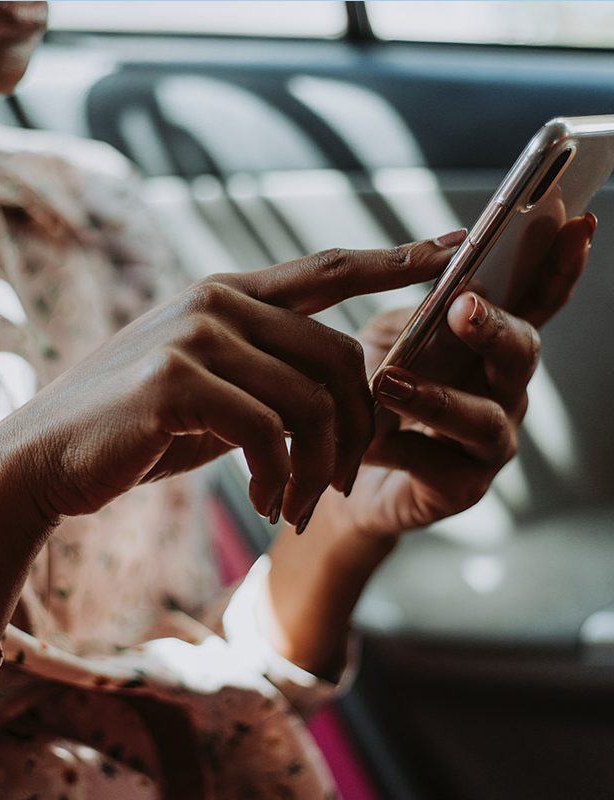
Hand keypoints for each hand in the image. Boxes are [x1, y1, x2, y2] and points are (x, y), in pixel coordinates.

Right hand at [0, 241, 457, 529]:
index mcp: (227, 296)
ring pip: (311, 401)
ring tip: (298, 506)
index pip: (327, 270)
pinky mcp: (174, 382)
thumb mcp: (209, 391)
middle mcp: (216, 304)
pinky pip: (268, 433)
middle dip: (359, 430)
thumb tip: (333, 389)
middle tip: (342, 485)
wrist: (46, 457)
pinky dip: (281, 479)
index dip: (394, 258)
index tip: (452, 250)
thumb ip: (263, 373)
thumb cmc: (134, 429)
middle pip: (340, 356)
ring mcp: (194, 337)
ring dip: (319, 468)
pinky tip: (267, 504)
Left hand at [350, 212, 594, 537]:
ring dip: (437, 397)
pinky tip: (367, 441)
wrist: (344, 465)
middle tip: (463, 307)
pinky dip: (397, 447)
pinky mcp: (462, 486)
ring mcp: (489, 442)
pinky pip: (436, 464)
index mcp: (490, 346)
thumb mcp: (388, 339)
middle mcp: (502, 390)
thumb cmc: (373, 393)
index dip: (559, 266)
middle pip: (522, 354)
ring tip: (388, 382)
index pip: (535, 301)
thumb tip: (445, 275)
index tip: (575, 224)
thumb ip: (417, 313)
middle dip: (496, 328)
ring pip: (483, 417)